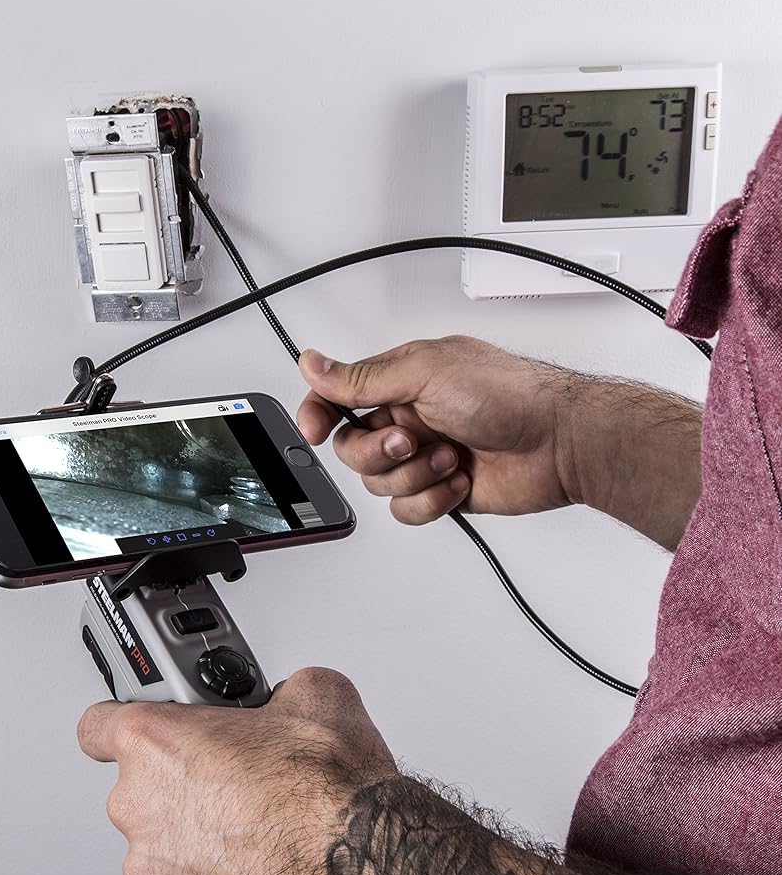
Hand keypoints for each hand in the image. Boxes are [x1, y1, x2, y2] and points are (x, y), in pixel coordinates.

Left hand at [77, 669, 396, 874]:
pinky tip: (260, 873)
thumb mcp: (317, 694)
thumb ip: (278, 689)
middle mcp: (140, 808)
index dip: (124, 720)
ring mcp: (153, 874)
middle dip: (185, 781)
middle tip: (239, 779)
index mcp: (157, 743)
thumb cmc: (334, 798)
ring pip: (164, 846)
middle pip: (142, 788)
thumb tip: (288, 696)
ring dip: (199, 838)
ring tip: (260, 831)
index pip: (99, 724)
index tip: (143, 726)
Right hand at [296, 336, 578, 524]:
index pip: (338, 397)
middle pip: (351, 448)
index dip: (318, 413)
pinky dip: (431, 500)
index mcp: (401, 381)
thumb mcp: (427, 372)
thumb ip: (363, 377)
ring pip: (378, 483)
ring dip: (414, 476)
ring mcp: (425, 456)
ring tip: (450, 459)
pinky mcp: (441, 491)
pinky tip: (459, 481)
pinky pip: (406, 510)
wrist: (561, 443)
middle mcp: (410, 418)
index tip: (313, 429)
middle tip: (409, 442)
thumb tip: (313, 364)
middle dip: (378, 452)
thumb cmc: (510, 395)